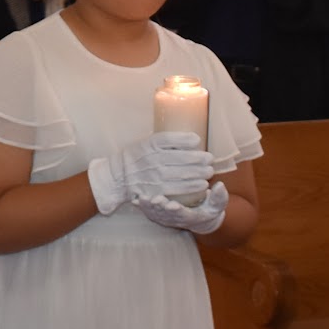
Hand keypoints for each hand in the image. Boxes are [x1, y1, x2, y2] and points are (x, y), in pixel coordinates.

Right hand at [85, 130, 213, 215]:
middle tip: (210, 159)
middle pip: (180, 158)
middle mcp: (151, 159)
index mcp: (149, 144)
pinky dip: (191, 187)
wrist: (118, 177)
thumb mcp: (145, 143)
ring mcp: (153, 175)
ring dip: (199, 174)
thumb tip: (190, 138)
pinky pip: (176, 189)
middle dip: (199, 159)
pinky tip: (201, 186)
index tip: (197, 140)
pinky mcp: (155, 190)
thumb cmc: (135, 157)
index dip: (185, 139)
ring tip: (209, 172)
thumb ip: (164, 141)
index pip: (169, 139)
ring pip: (181, 174)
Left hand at [133, 180, 229, 233]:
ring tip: (141, 199)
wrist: (201, 219)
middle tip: (155, 200)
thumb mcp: (218, 205)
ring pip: (155, 214)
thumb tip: (219, 186)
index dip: (177, 211)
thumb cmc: (209, 209)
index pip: (183, 215)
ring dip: (147, 208)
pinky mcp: (158, 213)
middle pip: (166, 215)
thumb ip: (219, 197)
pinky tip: (134, 199)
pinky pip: (148, 211)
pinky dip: (141, 207)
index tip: (174, 205)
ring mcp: (165, 217)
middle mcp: (175, 219)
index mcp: (190, 217)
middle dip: (159, 208)